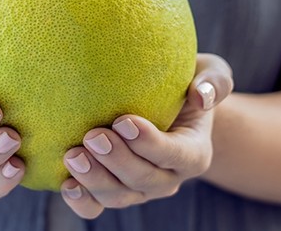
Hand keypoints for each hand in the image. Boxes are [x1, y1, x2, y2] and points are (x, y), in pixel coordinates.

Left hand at [60, 53, 233, 217]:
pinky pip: (97, 207)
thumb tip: (201, 96)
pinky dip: (81, 200)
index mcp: (193, 152)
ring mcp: (139, 189)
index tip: (124, 121)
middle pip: (143, 179)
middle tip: (93, 135)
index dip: (150, 143)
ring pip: (119, 197)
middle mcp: (167, 177)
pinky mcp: (114, 191)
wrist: (168, 107)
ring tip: (73, 155)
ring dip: (95, 180)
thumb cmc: (186, 84)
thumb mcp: (210, 73)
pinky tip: (66, 182)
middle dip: (117, 161)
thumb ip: (214, 81)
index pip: (175, 154)